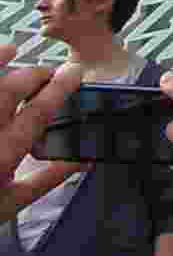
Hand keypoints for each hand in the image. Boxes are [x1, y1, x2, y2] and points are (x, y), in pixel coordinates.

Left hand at [0, 44, 82, 222]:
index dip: (61, 88)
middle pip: (12, 90)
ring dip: (0, 63)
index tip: (74, 73)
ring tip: (13, 51)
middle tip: (49, 72)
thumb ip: (47, 179)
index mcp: (4, 156)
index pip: (39, 112)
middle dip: (34, 74)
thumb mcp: (10, 204)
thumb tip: (81, 161)